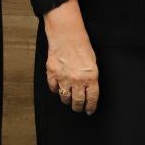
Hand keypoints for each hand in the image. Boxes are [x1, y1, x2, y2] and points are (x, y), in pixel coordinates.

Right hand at [43, 0, 99, 114]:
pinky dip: (55, 89)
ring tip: (68, 100)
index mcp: (91, 77)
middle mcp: (77, 79)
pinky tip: (58, 88)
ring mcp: (63, 77)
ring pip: (65, 97)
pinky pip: (53, 87)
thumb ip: (91, 78)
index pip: (92, 98)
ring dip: (67, 100)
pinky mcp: (52, 72)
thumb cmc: (81, 45)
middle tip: (78, 108)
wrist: (66, 34)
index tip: (89, 110)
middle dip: (78, 107)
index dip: (90, 107)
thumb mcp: (93, 63)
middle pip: (78, 101)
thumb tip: (88, 90)